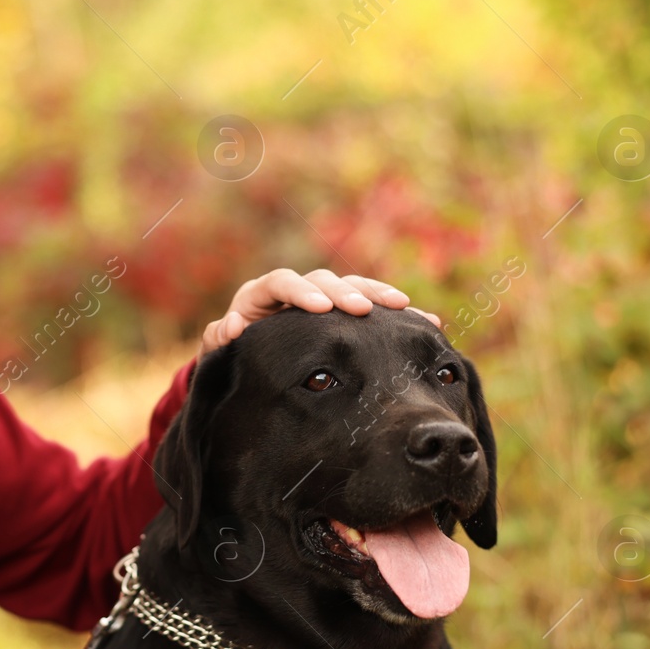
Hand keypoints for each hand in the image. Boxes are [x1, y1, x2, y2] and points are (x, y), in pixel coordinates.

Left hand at [198, 269, 439, 360]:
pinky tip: (428, 322)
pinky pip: (377, 311)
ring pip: (355, 288)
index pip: (282, 283)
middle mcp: (297, 290)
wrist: (251, 368)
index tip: (319, 307)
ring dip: (379, 296)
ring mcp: (326, 300)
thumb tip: (232, 325)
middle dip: (345, 292)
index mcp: (264, 295)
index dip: (301, 292)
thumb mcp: (221, 353)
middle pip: (324, 280)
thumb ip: (220, 341)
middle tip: (362, 309)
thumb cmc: (233, 357)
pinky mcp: (349, 317)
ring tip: (403, 307)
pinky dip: (399, 316)